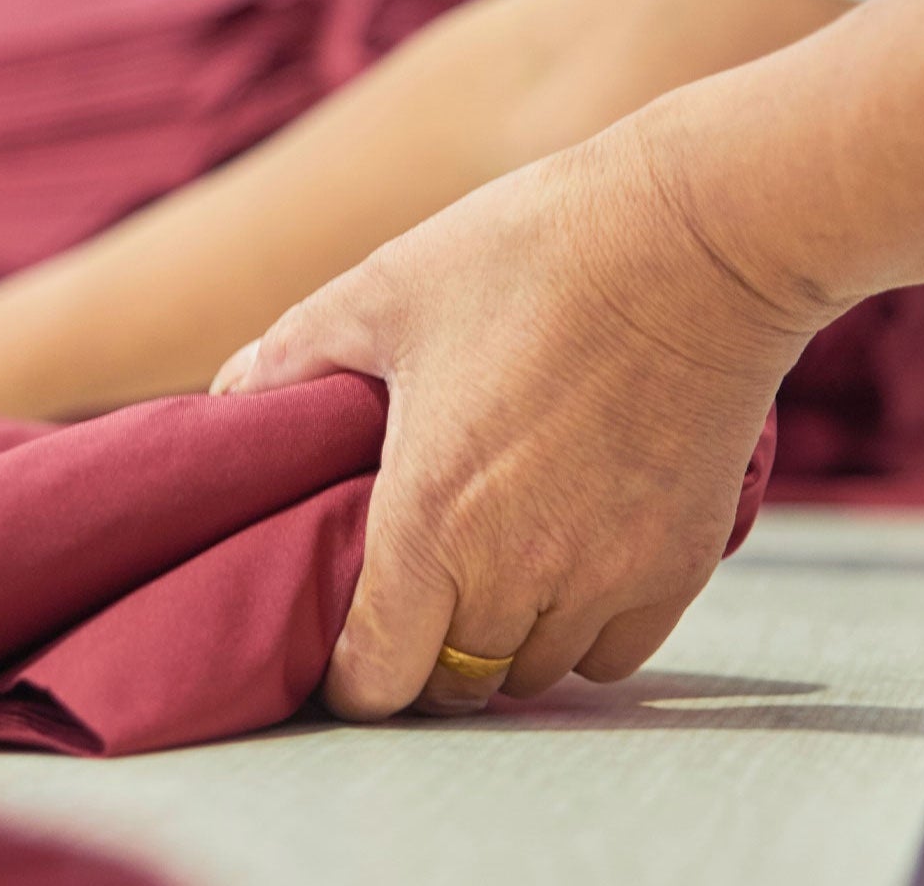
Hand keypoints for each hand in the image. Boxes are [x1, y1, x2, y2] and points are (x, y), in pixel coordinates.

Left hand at [212, 118, 831, 717]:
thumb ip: (291, 358)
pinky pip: (615, 654)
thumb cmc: (531, 254)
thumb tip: (225, 399)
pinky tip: (570, 567)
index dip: (347, 678)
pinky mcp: (677, 568)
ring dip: (503, 643)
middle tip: (415, 598)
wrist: (698, 239)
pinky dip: (584, 631)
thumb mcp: (385, 290)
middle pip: (454, 685)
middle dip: (424, 657)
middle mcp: (514, 573)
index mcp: (426, 519)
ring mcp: (604, 578)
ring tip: (492, 576)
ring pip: (534, 674)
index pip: (374, 681)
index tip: (344, 644)